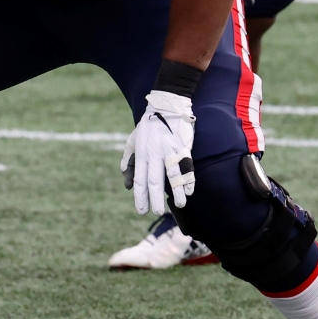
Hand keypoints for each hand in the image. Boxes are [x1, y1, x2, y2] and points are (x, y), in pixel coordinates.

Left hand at [121, 90, 195, 214]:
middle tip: (156, 212)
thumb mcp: (133, 140)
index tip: (141, 210)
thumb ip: (128, 161)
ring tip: (180, 205)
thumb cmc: (149, 125)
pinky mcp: (183, 147)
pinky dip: (189, 179)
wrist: (167, 106)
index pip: (140, 180)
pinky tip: (190, 191)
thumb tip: (127, 184)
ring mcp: (170, 151)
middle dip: (155, 199)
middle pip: (155, 180)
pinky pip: (187, 166)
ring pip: (173, 175)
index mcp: (142, 154)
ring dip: (177, 192)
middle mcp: (155, 154)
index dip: (140, 196)